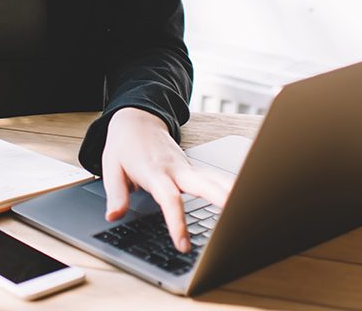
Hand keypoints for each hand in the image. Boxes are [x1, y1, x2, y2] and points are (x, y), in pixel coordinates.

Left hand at [101, 107, 231, 252]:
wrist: (136, 119)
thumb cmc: (124, 144)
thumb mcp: (111, 166)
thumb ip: (116, 193)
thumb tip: (113, 216)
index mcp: (154, 171)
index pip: (170, 199)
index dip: (177, 221)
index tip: (183, 243)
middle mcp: (175, 169)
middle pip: (202, 184)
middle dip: (219, 200)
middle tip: (235, 219)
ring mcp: (186, 167)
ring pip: (213, 179)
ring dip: (231, 192)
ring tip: (250, 209)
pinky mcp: (192, 168)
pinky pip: (212, 178)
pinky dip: (229, 187)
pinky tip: (243, 198)